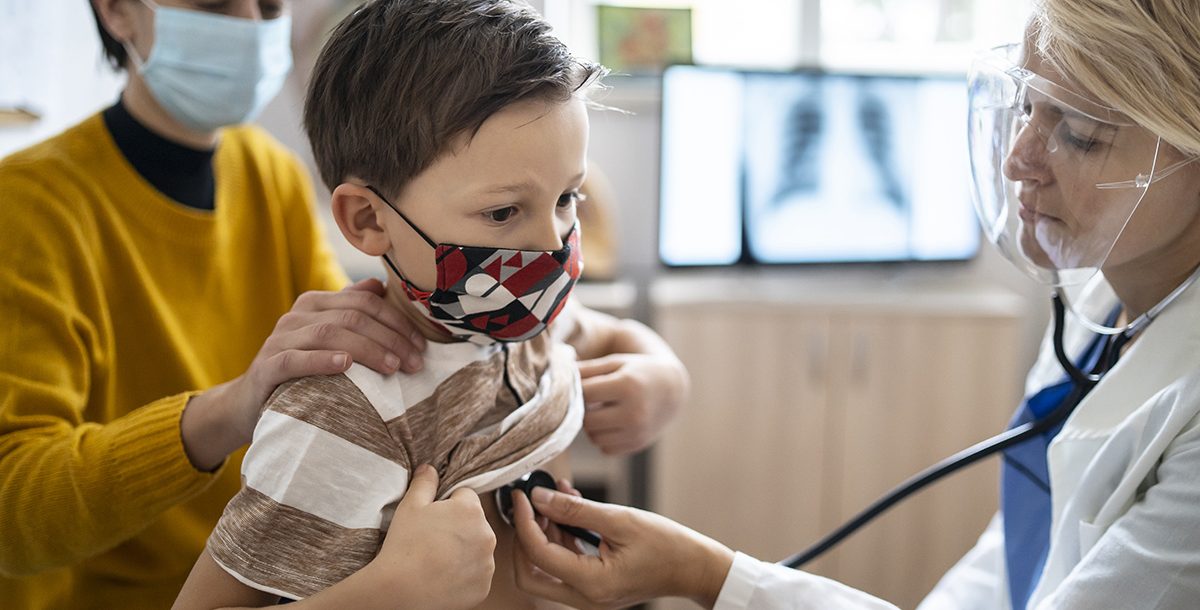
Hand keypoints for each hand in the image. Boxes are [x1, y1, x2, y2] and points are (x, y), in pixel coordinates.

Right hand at [181, 278, 425, 469]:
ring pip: (329, 334)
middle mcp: (297, 315)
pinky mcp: (267, 367)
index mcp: (316, 303)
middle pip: (352, 317)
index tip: (421, 347)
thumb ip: (350, 310)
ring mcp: (279, 339)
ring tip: (392, 367)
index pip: (365, 302)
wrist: (251, 402)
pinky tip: (346, 366)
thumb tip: (379, 285)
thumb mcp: (328, 337)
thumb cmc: (302, 370)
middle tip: (414, 363)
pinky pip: (295, 359)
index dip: (397, 322)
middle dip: (390, 339)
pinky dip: (322, 361)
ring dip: (367, 350)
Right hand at [365, 464, 496, 608]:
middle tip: (433, 540)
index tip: (434, 519)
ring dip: (464, 552)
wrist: (400, 590)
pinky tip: (443, 576)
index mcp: (471, 510)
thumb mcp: (410, 506)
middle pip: (474, 524)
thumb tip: (430, 469)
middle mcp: (487, 535)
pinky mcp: (484, 586)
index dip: (447, 506)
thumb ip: (424, 483)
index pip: (465, 497)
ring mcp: (487, 563)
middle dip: (459, 528)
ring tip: (437, 560)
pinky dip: (464, 575)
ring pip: (477, 549)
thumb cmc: (404, 546)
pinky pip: (476, 574)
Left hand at [511, 480, 733, 608]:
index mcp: (591, 584)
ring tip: (555, 497)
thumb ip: (575, 510)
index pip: (538, 554)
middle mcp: (585, 598)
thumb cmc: (666, 544)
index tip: (523, 494)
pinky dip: (561, 539)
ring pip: (546, 570)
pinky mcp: (595, 587)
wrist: (695, 567)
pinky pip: (566, 565)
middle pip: (529, 575)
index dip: (524, 521)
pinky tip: (570, 508)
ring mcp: (589, 596)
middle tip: (530, 506)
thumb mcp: (619, 519)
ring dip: (544, 534)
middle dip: (524, 538)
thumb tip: (539, 497)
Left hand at [579, 353, 687, 454]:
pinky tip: (613, 422)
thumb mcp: (615, 363)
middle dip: (584, 410)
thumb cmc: (638, 372)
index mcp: (627, 386)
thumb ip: (586, 369)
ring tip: (604, 410)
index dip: (578, 388)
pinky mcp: (637, 445)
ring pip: (594, 437)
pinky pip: (605, 448)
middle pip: (587, 420)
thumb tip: (558, 376)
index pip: (585, 393)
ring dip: (593, 425)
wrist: (672, 390)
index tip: (581, 384)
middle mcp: (634, 412)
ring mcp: (636, 432)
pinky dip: (604, 437)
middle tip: (593, 399)